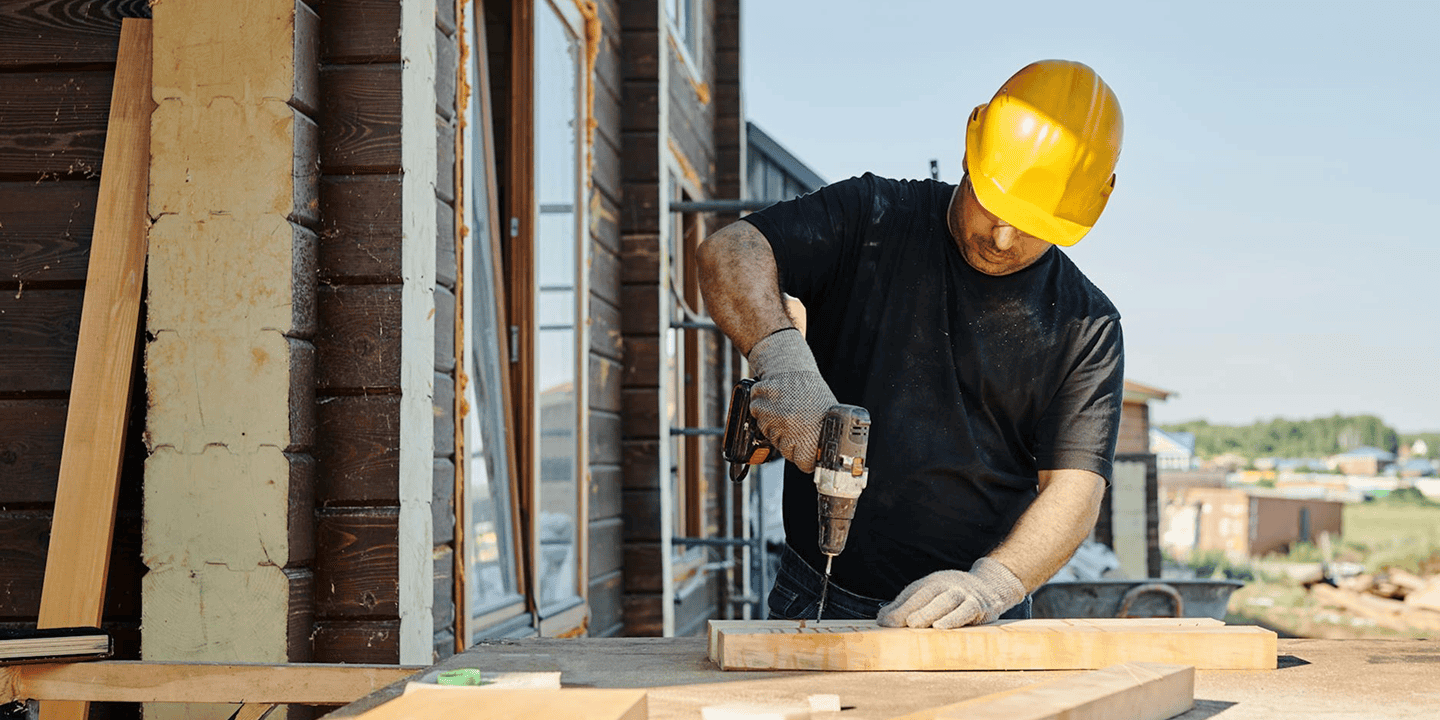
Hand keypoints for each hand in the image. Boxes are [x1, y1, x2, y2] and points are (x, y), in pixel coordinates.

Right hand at [746, 328, 836, 473]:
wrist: (791, 367)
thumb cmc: (811, 392)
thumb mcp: (826, 415)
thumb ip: (822, 437)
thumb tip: (824, 458)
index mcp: (812, 430)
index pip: (805, 463)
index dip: (807, 459)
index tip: (808, 454)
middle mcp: (792, 426)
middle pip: (787, 453)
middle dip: (792, 443)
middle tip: (798, 427)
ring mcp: (774, 418)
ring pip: (772, 439)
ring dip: (778, 430)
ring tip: (788, 413)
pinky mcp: (759, 409)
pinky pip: (760, 424)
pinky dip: (765, 417)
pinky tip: (776, 407)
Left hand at [876, 558, 1025, 627]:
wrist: (990, 586)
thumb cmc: (951, 595)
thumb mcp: (928, 596)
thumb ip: (905, 607)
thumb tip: (881, 620)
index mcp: (931, 583)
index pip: (912, 594)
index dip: (897, 608)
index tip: (883, 622)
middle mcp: (946, 585)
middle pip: (927, 594)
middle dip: (910, 608)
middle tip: (896, 623)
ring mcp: (963, 594)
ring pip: (946, 600)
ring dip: (930, 612)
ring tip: (914, 624)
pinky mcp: (978, 605)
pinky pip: (966, 610)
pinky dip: (954, 618)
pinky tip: (942, 627)